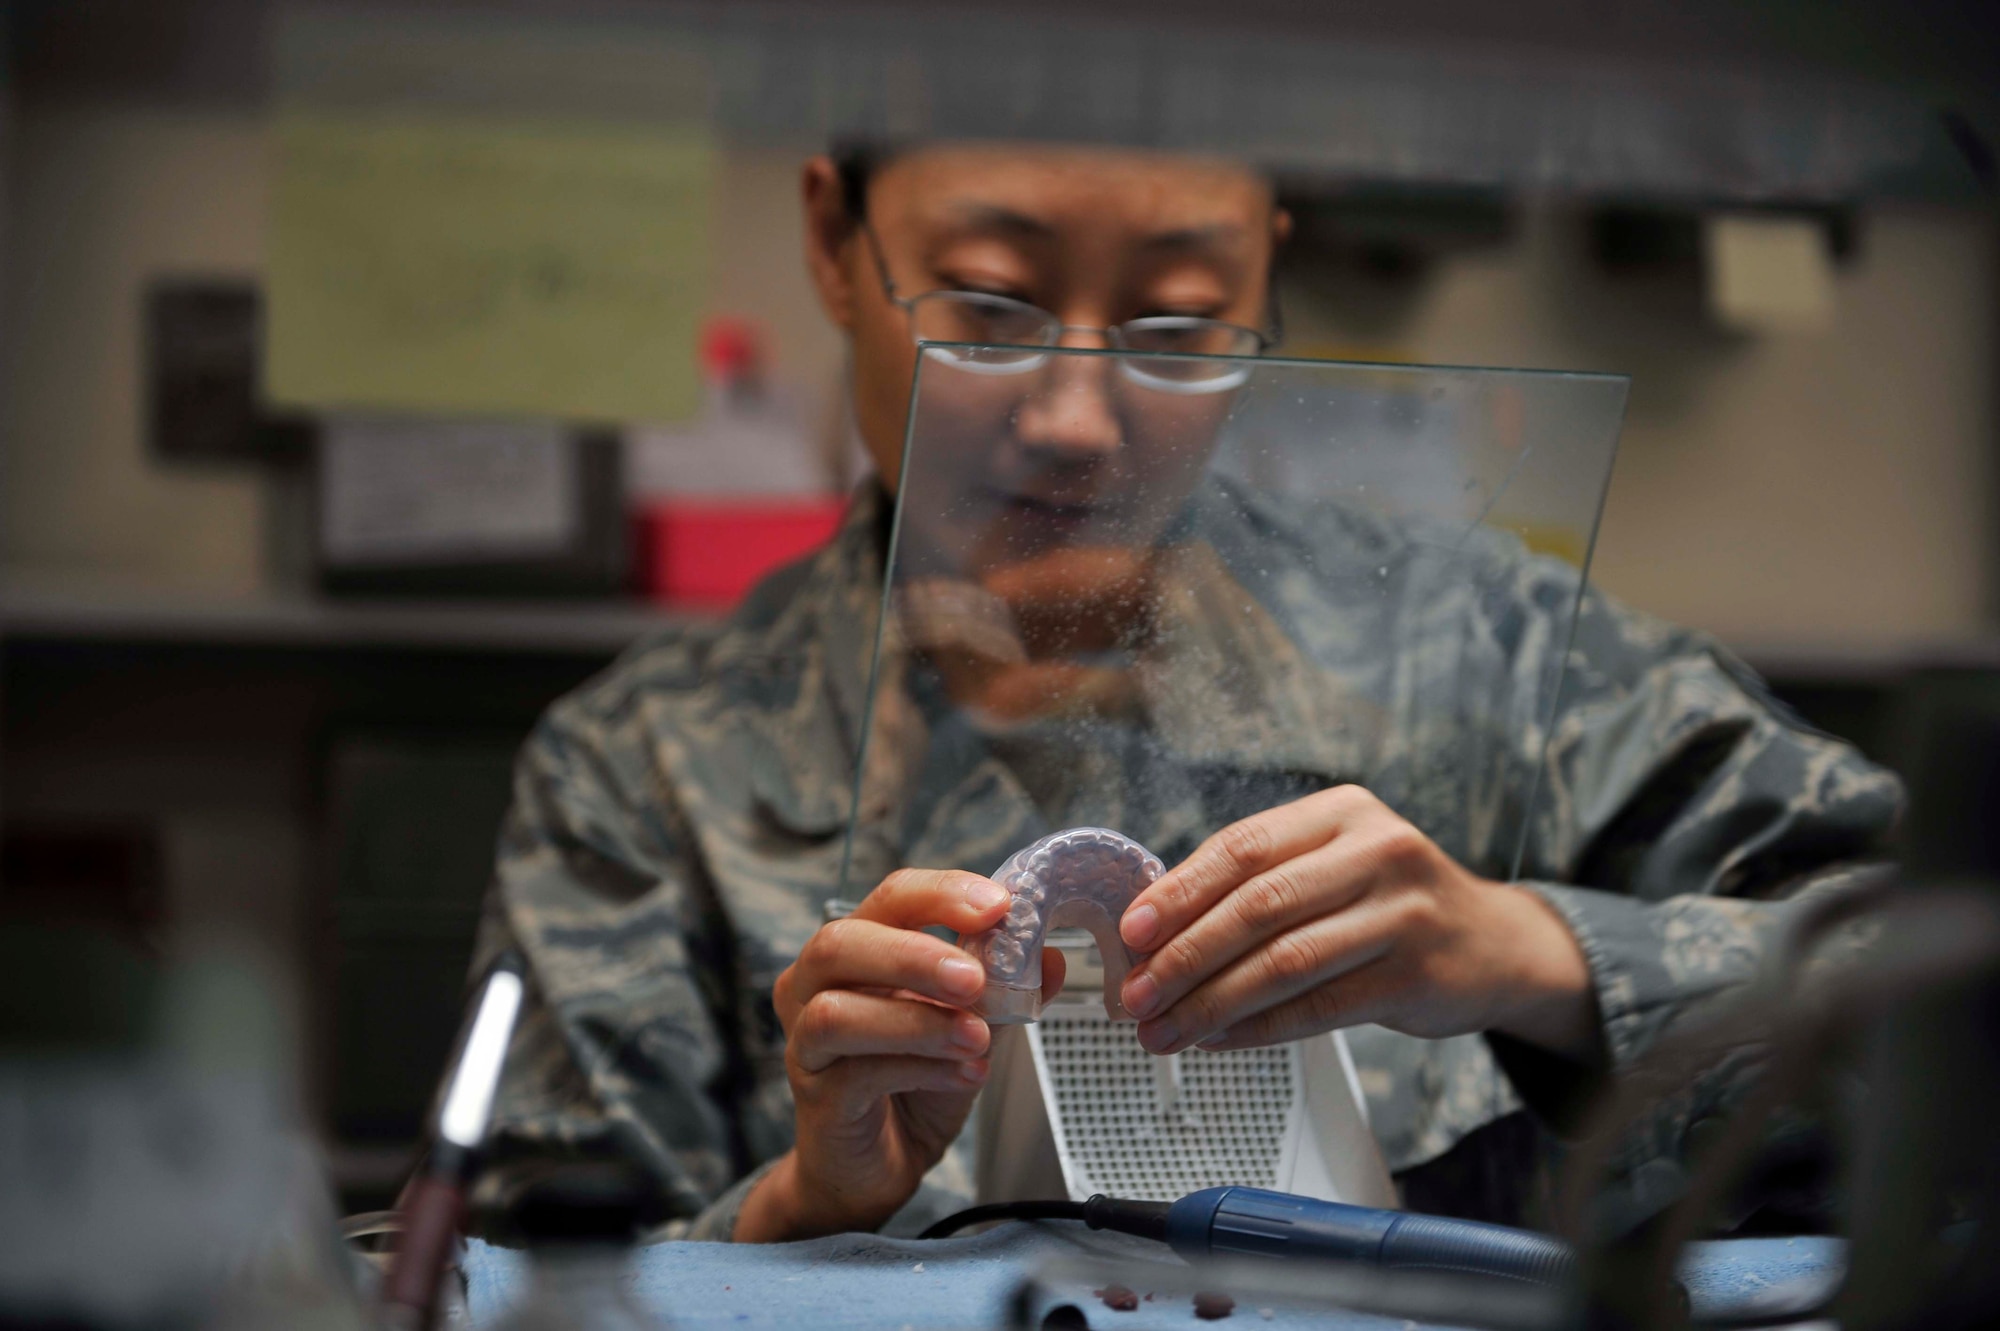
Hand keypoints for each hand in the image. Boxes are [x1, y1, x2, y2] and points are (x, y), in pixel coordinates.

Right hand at [734, 869, 1065, 1241]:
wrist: (881, 1164)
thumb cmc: (915, 1082)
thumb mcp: (971, 1025)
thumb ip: (1004, 990)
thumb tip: (1049, 955)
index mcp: (857, 950)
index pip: (890, 898)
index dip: (941, 894)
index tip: (999, 907)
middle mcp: (815, 985)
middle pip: (840, 943)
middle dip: (913, 955)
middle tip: (976, 979)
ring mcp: (805, 1041)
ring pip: (838, 1012)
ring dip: (917, 1021)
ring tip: (977, 1038)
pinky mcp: (816, 1097)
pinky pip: (856, 1073)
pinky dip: (919, 1069)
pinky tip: (965, 1075)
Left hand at [1116, 785, 1598, 1060]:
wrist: (1496, 946)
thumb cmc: (1391, 904)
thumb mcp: (1335, 864)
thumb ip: (1260, 881)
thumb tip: (1153, 928)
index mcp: (1341, 812)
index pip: (1242, 846)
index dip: (1179, 891)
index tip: (1131, 932)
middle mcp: (1377, 851)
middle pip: (1257, 906)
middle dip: (1184, 956)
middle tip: (1136, 995)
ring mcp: (1402, 913)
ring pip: (1283, 962)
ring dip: (1211, 1003)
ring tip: (1165, 1030)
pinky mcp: (1416, 975)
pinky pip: (1318, 1007)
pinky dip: (1258, 1028)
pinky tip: (1219, 1040)